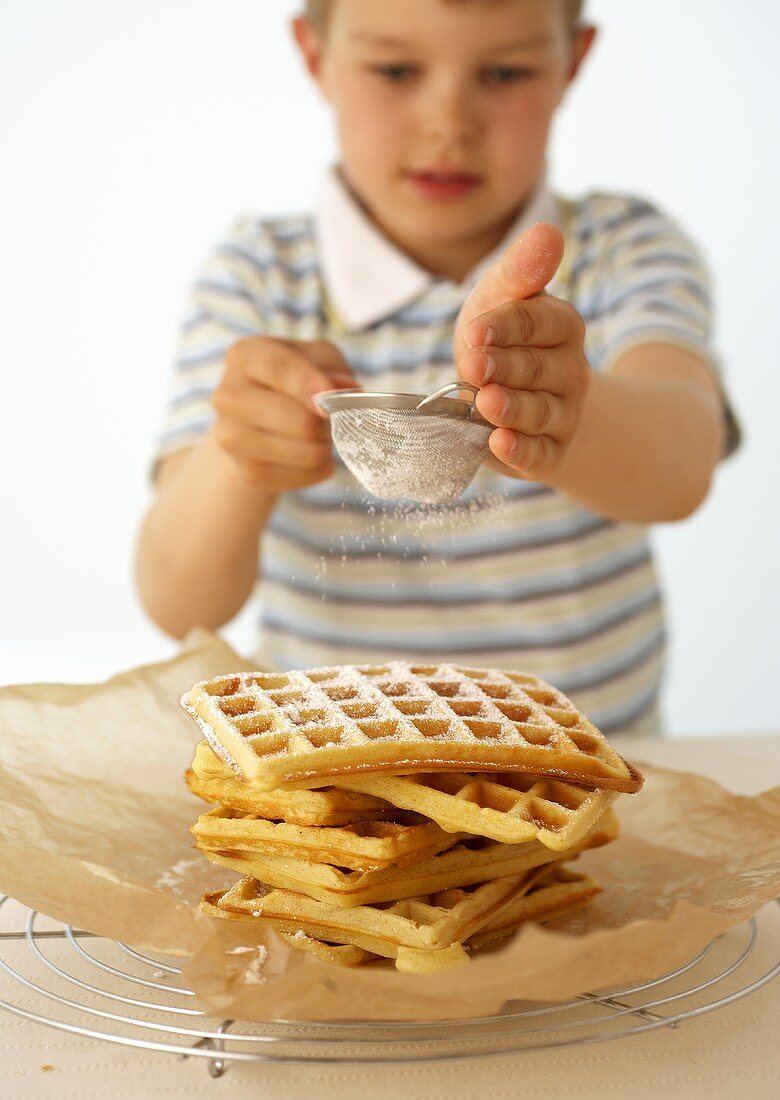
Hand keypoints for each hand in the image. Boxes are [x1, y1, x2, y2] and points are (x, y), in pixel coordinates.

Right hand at [210, 335, 356, 490]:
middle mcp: (229, 396)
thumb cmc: (294, 379)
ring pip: (306, 453)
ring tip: (320, 434)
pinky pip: (302, 476)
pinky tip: (311, 455)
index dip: (308, 385)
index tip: (330, 399)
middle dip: (329, 422)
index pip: (279, 369)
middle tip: (331, 417)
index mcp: (246, 356)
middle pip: (300, 421)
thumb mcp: (317, 358)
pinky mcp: (246, 472)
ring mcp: (232, 438)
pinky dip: (318, 469)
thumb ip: (333, 369)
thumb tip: (344, 390)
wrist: (256, 418)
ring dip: (326, 446)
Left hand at [455, 223, 589, 480]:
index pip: (537, 322)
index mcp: (562, 326)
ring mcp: (563, 414)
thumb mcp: (498, 299)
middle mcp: (571, 371)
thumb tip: (548, 232)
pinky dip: (521, 450)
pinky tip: (499, 443)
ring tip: (484, 402)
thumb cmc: (497, 341)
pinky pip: (540, 454)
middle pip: (536, 368)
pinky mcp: (549, 452)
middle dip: (502, 366)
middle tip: (471, 364)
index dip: (505, 326)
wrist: (507, 397)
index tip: (474, 331)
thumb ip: (519, 270)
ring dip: (511, 407)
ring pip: (539, 411)